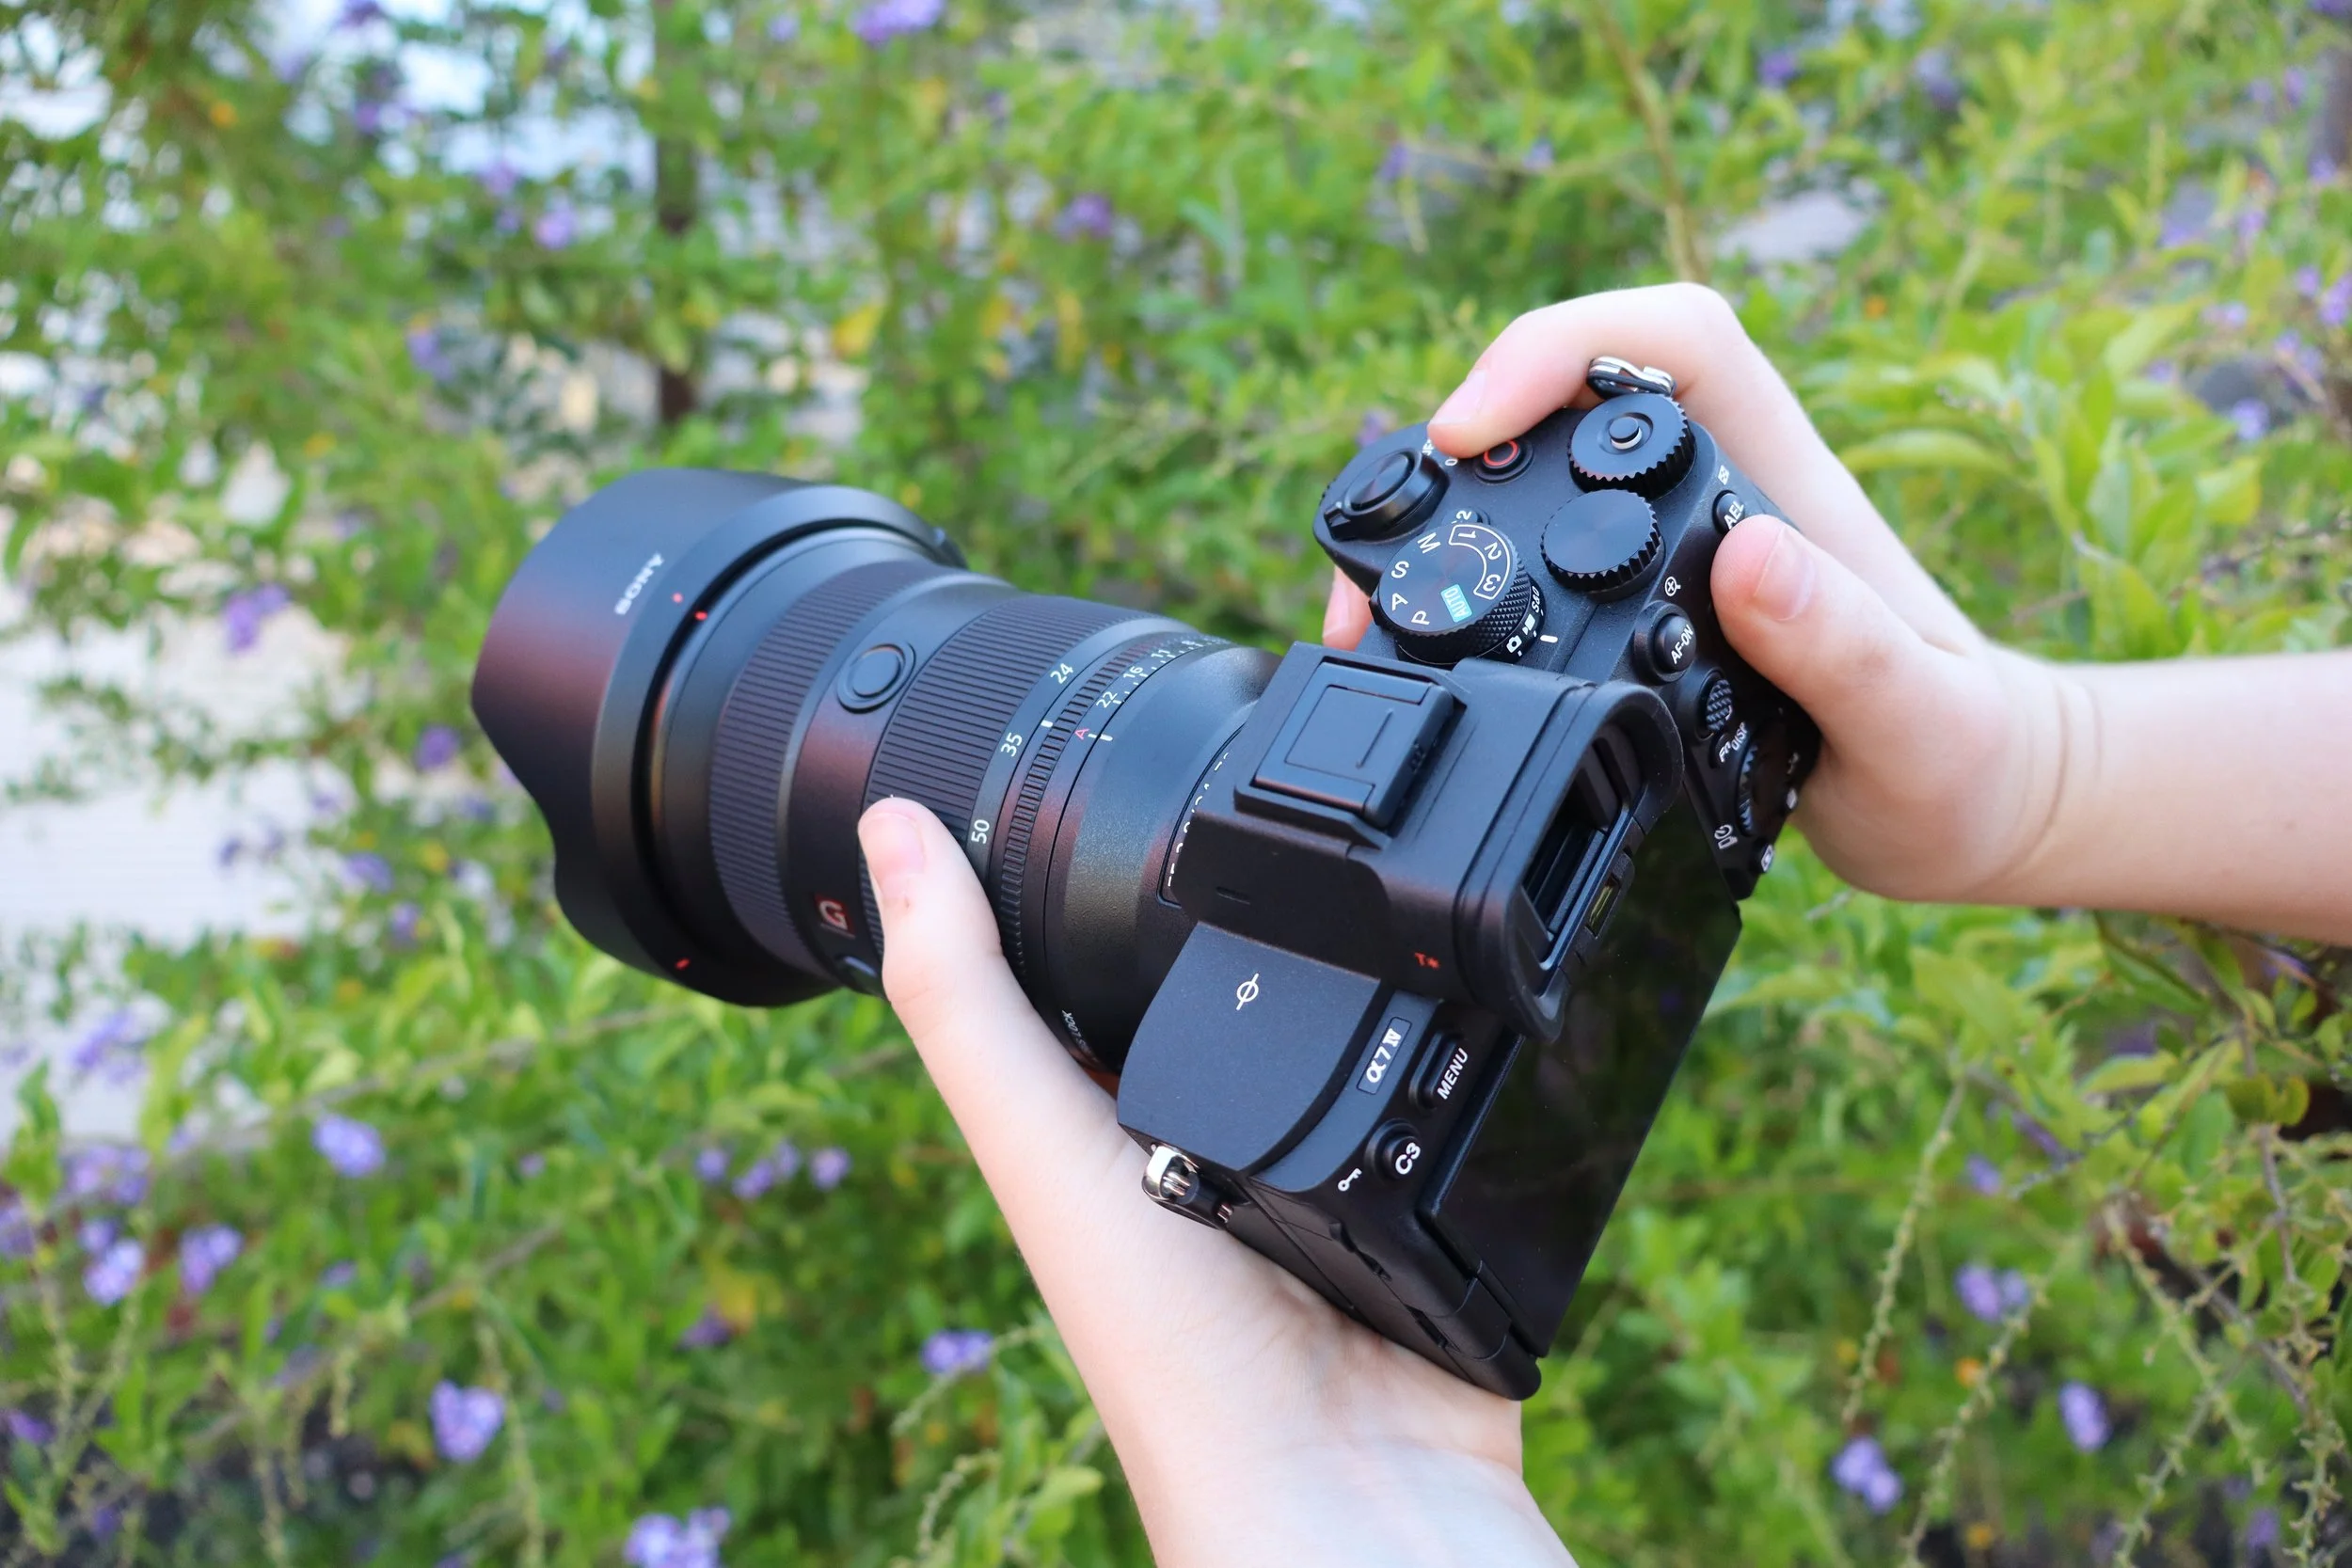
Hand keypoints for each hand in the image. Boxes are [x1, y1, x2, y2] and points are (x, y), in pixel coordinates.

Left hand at [857, 799, 1577, 1567]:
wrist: (1350, 1483)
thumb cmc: (1173, 1351)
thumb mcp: (1045, 1148)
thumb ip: (970, 1003)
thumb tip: (888, 830)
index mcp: (1106, 1113)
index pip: (1079, 951)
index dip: (1077, 849)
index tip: (1092, 733)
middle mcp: (1210, 1125)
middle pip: (1219, 964)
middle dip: (1240, 872)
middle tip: (1264, 733)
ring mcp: (1326, 1153)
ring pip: (1337, 1004)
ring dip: (1361, 934)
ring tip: (1375, 817)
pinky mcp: (1430, 1180)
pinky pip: (1443, 1067)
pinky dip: (1456, 1014)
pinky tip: (1474, 950)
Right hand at [1328, 284, 2351, 940]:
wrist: (1965, 813)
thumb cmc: (1958, 763)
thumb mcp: (1916, 724)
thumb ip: (1846, 645)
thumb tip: (1749, 558)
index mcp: (1778, 480)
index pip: (1667, 338)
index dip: (1555, 349)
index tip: (1470, 430)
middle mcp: (1714, 494)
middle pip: (1562, 397)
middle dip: (1452, 442)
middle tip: (1377, 556)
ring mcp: (1668, 550)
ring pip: (1528, 480)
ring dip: (1435, 520)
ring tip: (1362, 613)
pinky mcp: (1637, 609)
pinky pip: (1529, 560)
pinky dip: (1458, 587)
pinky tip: (1416, 652)